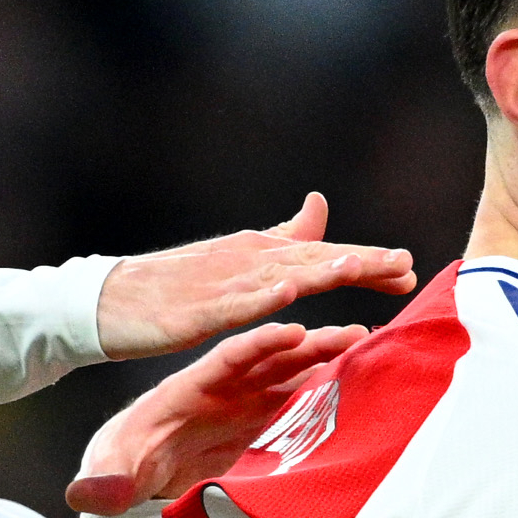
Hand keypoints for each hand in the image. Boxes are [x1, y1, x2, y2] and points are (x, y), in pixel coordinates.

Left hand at [65, 320, 366, 515]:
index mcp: (192, 387)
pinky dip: (334, 389)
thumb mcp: (112, 474)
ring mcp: (252, 401)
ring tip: (372, 349)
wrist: (139, 466)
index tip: (292, 331)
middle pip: (274, 358)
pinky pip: (305, 400)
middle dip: (314, 344)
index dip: (261, 343)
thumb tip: (84, 494)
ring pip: (298, 374)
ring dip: (333, 361)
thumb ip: (104, 483)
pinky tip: (365, 382)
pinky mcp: (268, 420)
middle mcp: (229, 387)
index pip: (229, 358)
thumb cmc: (127, 462)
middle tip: (356, 333)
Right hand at [95, 192, 415, 359]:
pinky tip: (284, 293)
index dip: (367, 262)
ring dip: (319, 272)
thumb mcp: (239, 258)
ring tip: (356, 269)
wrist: (107, 301)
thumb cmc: (176, 284)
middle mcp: (248, 262)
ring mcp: (221, 284)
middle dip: (359, 263)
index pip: (324, 256)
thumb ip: (283, 236)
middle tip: (405, 266)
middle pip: (313, 262)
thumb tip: (319, 204)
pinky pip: (231, 306)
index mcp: (261, 254)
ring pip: (278, 277)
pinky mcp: (194, 312)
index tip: (410, 268)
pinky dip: (258, 298)